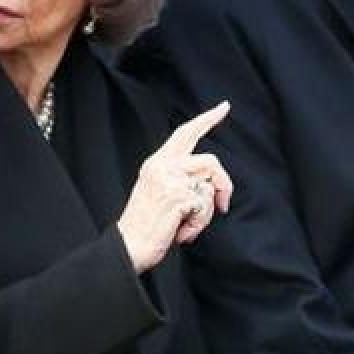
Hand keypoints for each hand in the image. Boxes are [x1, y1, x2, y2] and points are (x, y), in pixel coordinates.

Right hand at [116, 101, 232, 272]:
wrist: (129, 246)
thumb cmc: (146, 225)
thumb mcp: (159, 191)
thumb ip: (180, 177)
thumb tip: (211, 182)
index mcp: (157, 162)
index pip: (185, 133)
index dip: (207, 119)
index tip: (224, 107)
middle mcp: (162, 166)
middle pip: (210, 160)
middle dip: (224, 183)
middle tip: (224, 205)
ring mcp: (169, 179)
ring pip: (210, 186)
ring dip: (205, 212)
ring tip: (186, 224)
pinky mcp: (177, 195)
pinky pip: (205, 207)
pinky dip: (199, 224)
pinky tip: (182, 232)